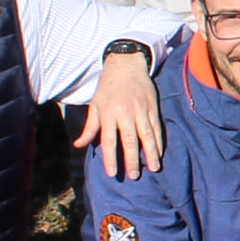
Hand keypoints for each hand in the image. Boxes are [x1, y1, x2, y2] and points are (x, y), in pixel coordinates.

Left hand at [75, 47, 166, 178]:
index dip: (110, 158)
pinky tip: (160, 152)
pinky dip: (159, 140)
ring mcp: (140, 109)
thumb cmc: (108, 87)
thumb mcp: (95, 105)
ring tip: (154, 168)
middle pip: (129, 140)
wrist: (127, 64)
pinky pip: (157, 127)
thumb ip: (89, 127)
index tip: (112, 173)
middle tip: (134, 176)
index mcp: (108, 113)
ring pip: (147, 135)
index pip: (109, 140)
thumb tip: (79, 145)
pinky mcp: (152, 106)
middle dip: (132, 159)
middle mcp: (125, 112)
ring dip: (151, 153)